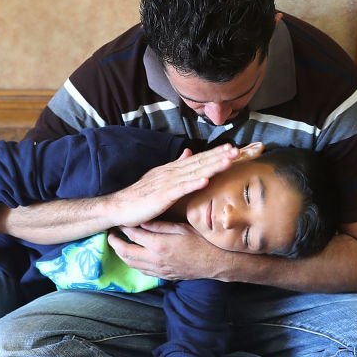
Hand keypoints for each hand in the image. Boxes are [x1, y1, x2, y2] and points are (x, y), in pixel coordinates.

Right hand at [108, 145, 237, 227]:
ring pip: (193, 173)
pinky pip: (180, 189)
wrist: (119, 207)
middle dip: (219, 156)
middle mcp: (171, 173)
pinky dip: (193, 184)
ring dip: (211, 166)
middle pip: (199, 162)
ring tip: (228, 160)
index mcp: (172, 170)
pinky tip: (206, 180)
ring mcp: (167, 184)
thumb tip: (189, 152)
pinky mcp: (162, 196)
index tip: (232, 149)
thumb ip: (176, 166)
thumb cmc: (140, 197)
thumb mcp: (160, 179)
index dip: (215, 154)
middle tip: (237, 150)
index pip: (197, 159)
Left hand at [108, 222, 231, 279]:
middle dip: (115, 243)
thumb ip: (159, 225)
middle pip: (125, 252)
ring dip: (122, 254)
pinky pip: (142, 271)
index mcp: (158, 244)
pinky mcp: (164, 276)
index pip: (133, 234)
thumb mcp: (181, 228)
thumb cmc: (202, 241)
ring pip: (132, 264)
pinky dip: (134, 263)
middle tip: (110, 235)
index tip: (119, 221)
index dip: (123, 227)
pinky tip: (134, 257)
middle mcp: (155, 259)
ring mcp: (158, 270)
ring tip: (117, 245)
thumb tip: (142, 220)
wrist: (216, 263)